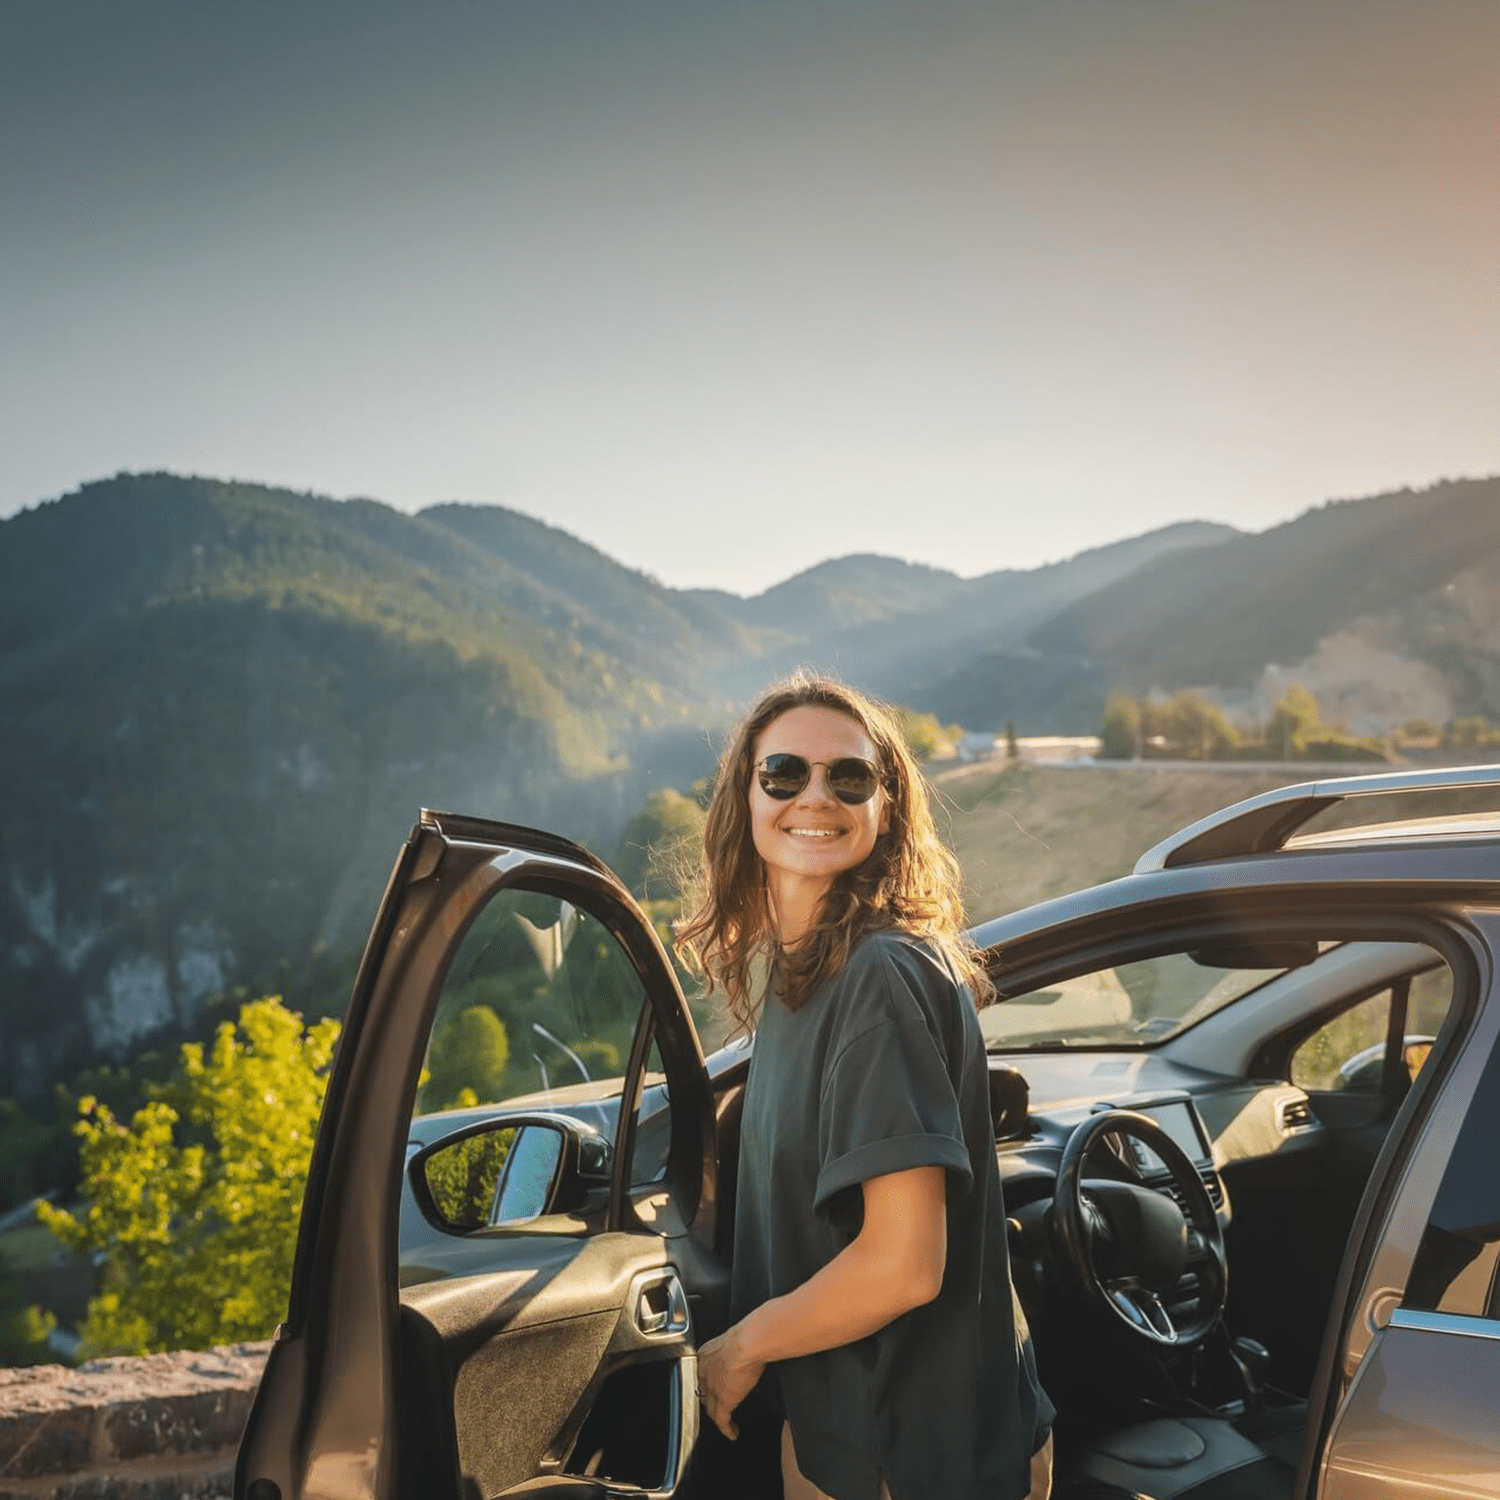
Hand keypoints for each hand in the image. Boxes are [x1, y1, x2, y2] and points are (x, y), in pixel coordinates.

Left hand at [694, 1320, 764, 1440]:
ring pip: (711, 1408)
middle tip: (720, 1406)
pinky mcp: (723, 1401)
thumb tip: (743, 1350)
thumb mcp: (734, 1339)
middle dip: (710, 1400)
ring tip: (726, 1422)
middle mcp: (704, 1372)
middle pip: (703, 1391)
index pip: (702, 1374)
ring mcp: (712, 1388)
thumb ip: (733, 1349)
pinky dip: (727, 1429)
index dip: (708, 1382)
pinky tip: (733, 1433)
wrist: (747, 1343)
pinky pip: (722, 1421)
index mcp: (706, 1355)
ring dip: (718, 1416)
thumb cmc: (746, 1335)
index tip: (716, 1386)